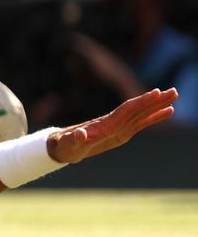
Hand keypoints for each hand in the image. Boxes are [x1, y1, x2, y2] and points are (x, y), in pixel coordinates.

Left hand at [48, 88, 177, 163]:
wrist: (62, 145)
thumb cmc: (64, 145)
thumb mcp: (68, 144)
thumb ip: (74, 139)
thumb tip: (80, 134)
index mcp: (105, 124)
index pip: (126, 110)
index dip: (140, 102)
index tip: (155, 93)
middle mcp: (114, 122)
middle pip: (138, 108)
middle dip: (155, 100)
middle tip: (174, 91)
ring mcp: (118, 126)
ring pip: (142, 113)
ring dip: (158, 105)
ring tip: (175, 96)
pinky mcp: (121, 132)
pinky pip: (141, 123)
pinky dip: (154, 117)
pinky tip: (168, 111)